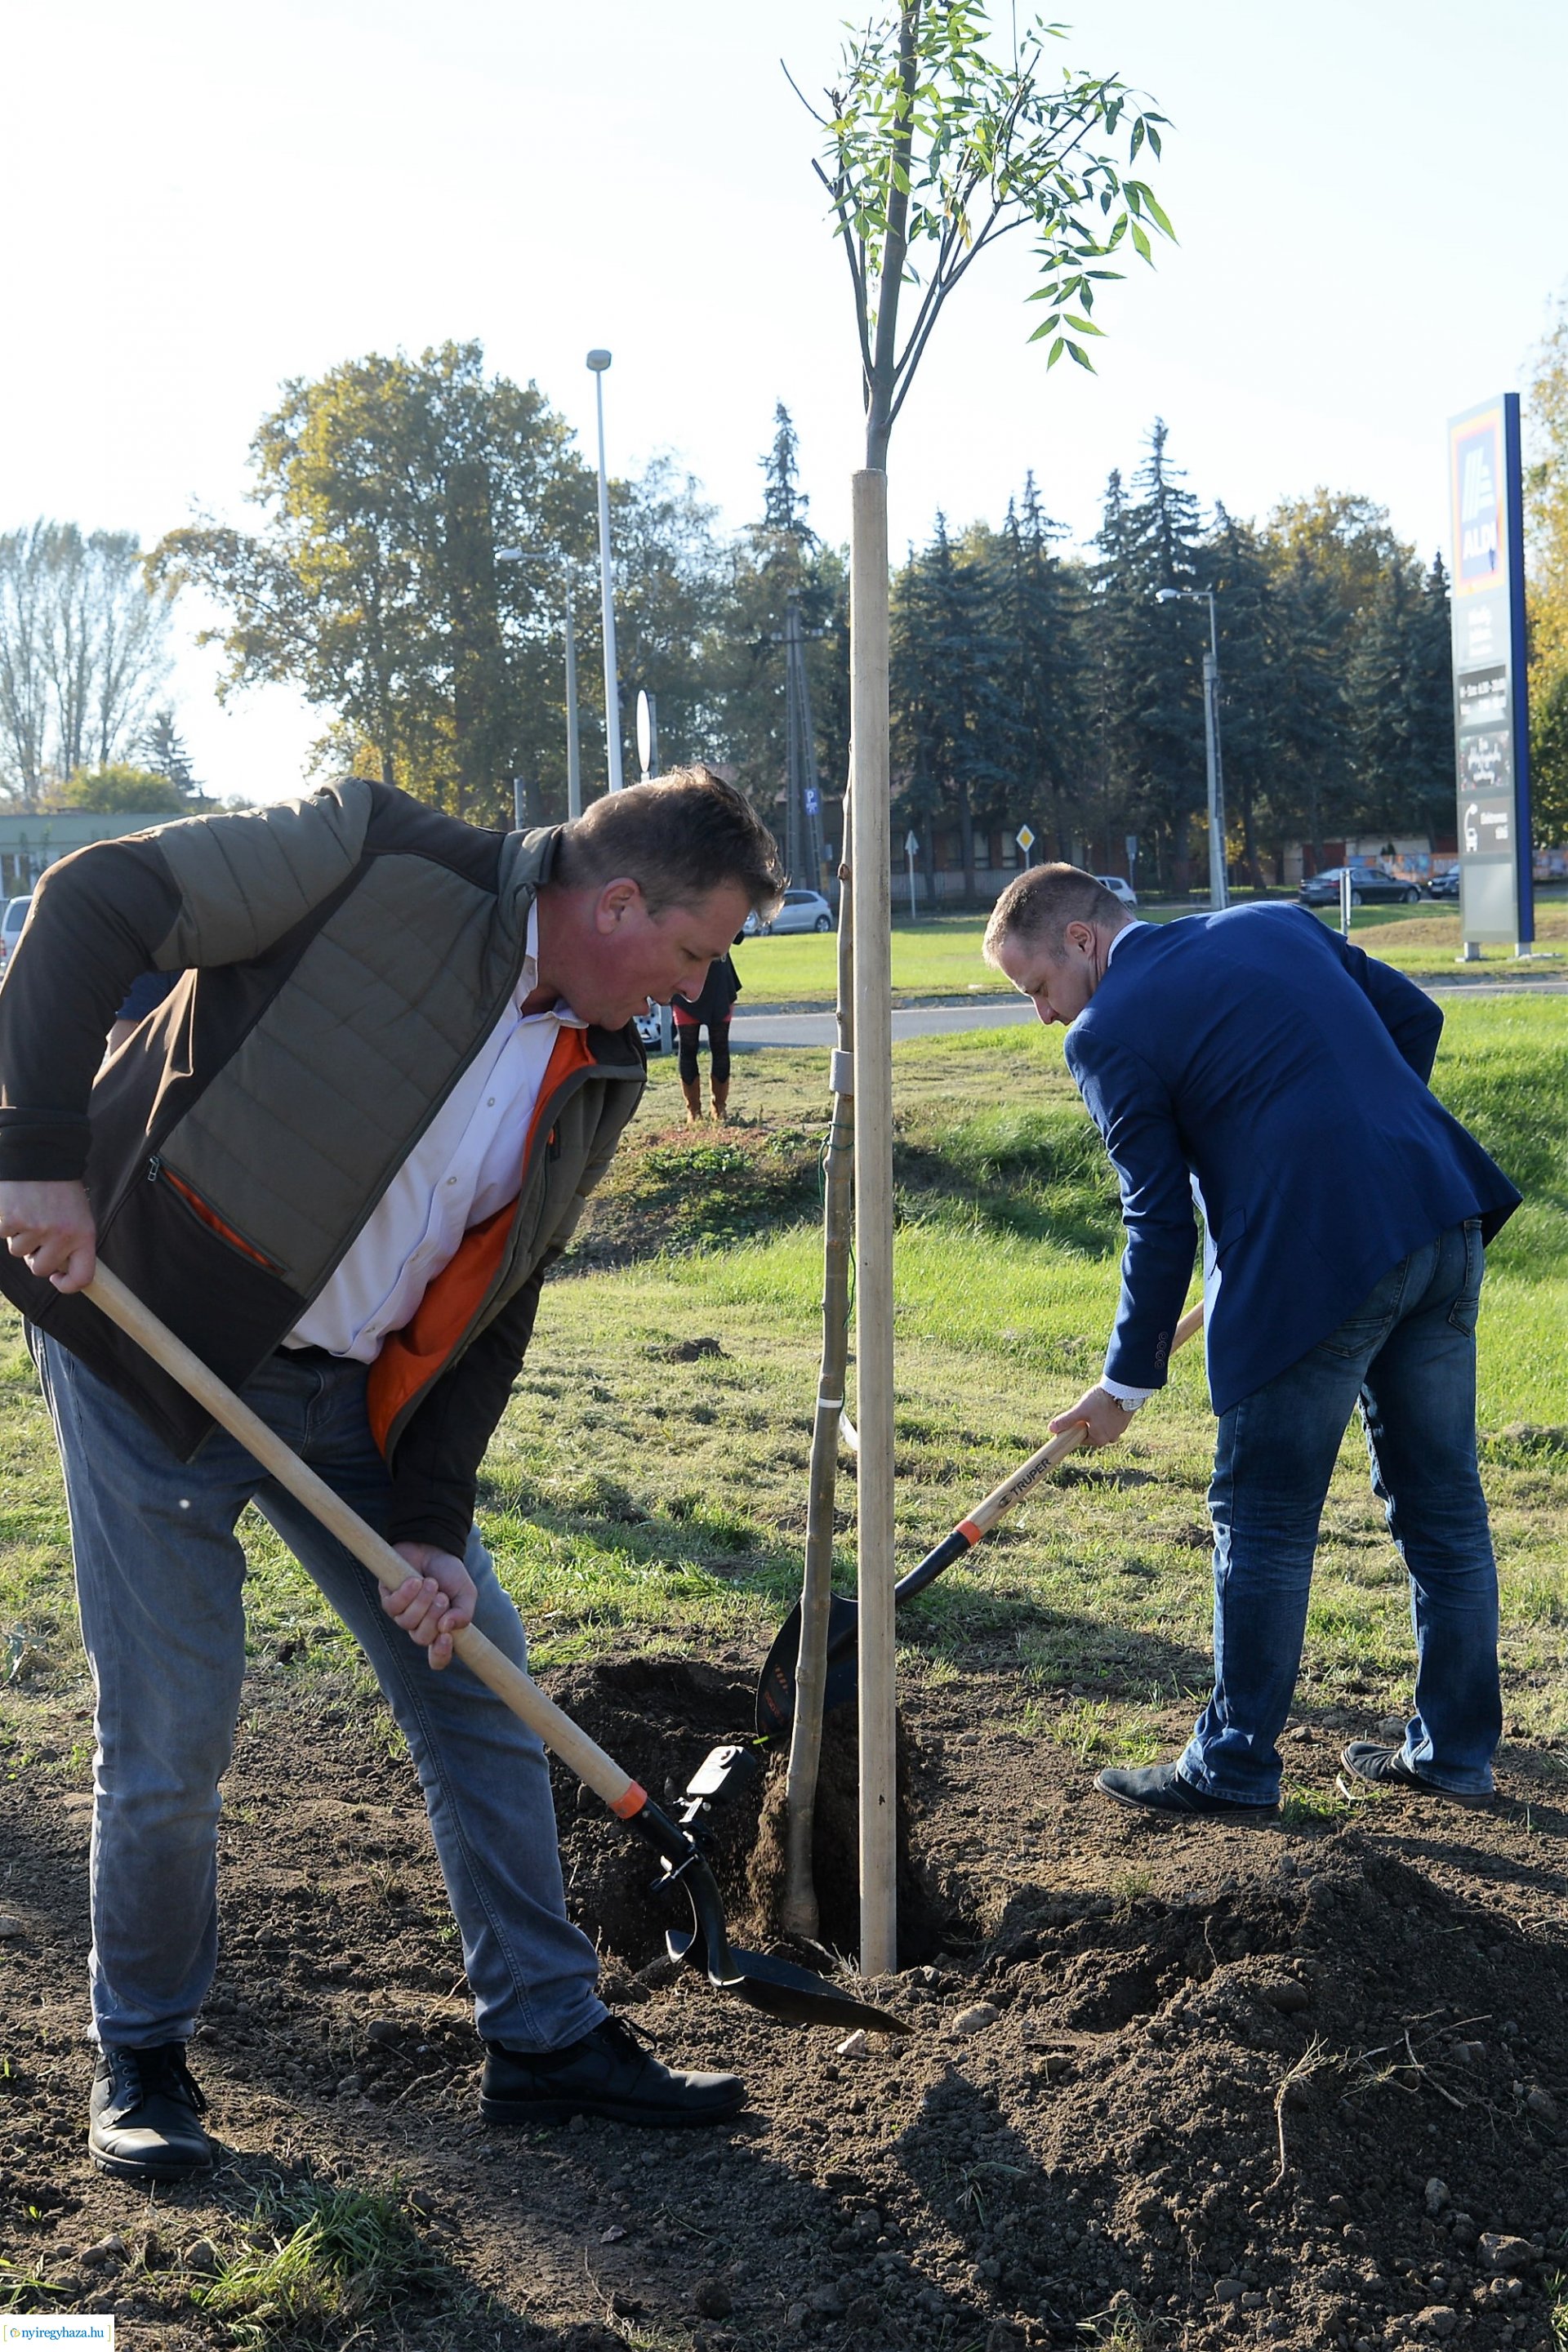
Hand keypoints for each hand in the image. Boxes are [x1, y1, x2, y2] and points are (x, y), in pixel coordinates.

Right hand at [0, 1179, 96, 1292]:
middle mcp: (62, 1235)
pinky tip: (15, 1205)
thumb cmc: (59, 1187)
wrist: (41, 1154)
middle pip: (40, 1269)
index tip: (57, 1278)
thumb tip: (57, 1270)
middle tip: (38, 1232)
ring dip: (20, 1236)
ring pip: (19, 1252)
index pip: (82, 1277)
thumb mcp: (77, 1214)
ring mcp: (35, 1228)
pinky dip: (5, 1224)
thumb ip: (71, 1241)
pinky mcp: (11, 1220)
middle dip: (35, 1255)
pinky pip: (3, 1235)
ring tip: (29, 1211)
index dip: (68, 1285)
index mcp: (84, 1234)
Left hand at [381, 1540, 476, 1669]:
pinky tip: (414, 1580)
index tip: (446, 1637)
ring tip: (430, 1583)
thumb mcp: (466, 1593)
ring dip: (422, 1601)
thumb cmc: (449, 1573)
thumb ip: (464, 1613)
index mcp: (440, 1629)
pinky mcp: (388, 1599)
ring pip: (408, 1622)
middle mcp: (419, 1626)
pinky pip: (394, 1607)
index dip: (440, 1655)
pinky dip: (407, 1593)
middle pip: (422, 1638)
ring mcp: (402, 1614)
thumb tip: (448, 1628)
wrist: (434, 1547)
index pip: (437, 1658)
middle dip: (434, 1616)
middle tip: (442, 1596)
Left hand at [1049, 1384, 1136, 1450]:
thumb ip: (1066, 1420)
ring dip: (1098, 1418)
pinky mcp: (1126, 1420)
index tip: (1075, 1419)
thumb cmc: (1101, 1401)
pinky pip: (1112, 1420)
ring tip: (1096, 1404)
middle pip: (1093, 1433)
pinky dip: (1107, 1413)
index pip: (1082, 1439)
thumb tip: (1051, 1429)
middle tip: (1086, 1409)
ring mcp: (1120, 1429)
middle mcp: (1111, 1437)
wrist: (1124, 1389)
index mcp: (1100, 1439)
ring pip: (1103, 1426)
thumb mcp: (1081, 1410)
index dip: (1076, 1429)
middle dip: (1088, 1423)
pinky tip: (1105, 1403)